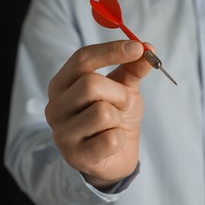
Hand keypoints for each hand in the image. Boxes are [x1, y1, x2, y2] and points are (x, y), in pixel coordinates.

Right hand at [45, 40, 152, 187]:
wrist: (114, 155)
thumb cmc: (115, 117)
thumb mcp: (123, 89)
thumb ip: (133, 69)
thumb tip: (148, 48)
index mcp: (62, 84)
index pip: (82, 59)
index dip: (111, 51)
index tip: (138, 48)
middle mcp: (55, 107)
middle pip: (91, 84)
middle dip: (119, 93)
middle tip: (125, 104)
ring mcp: (63, 133)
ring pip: (102, 112)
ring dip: (119, 118)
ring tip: (114, 125)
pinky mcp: (76, 156)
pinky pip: (110, 139)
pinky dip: (120, 139)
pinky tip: (112, 142)